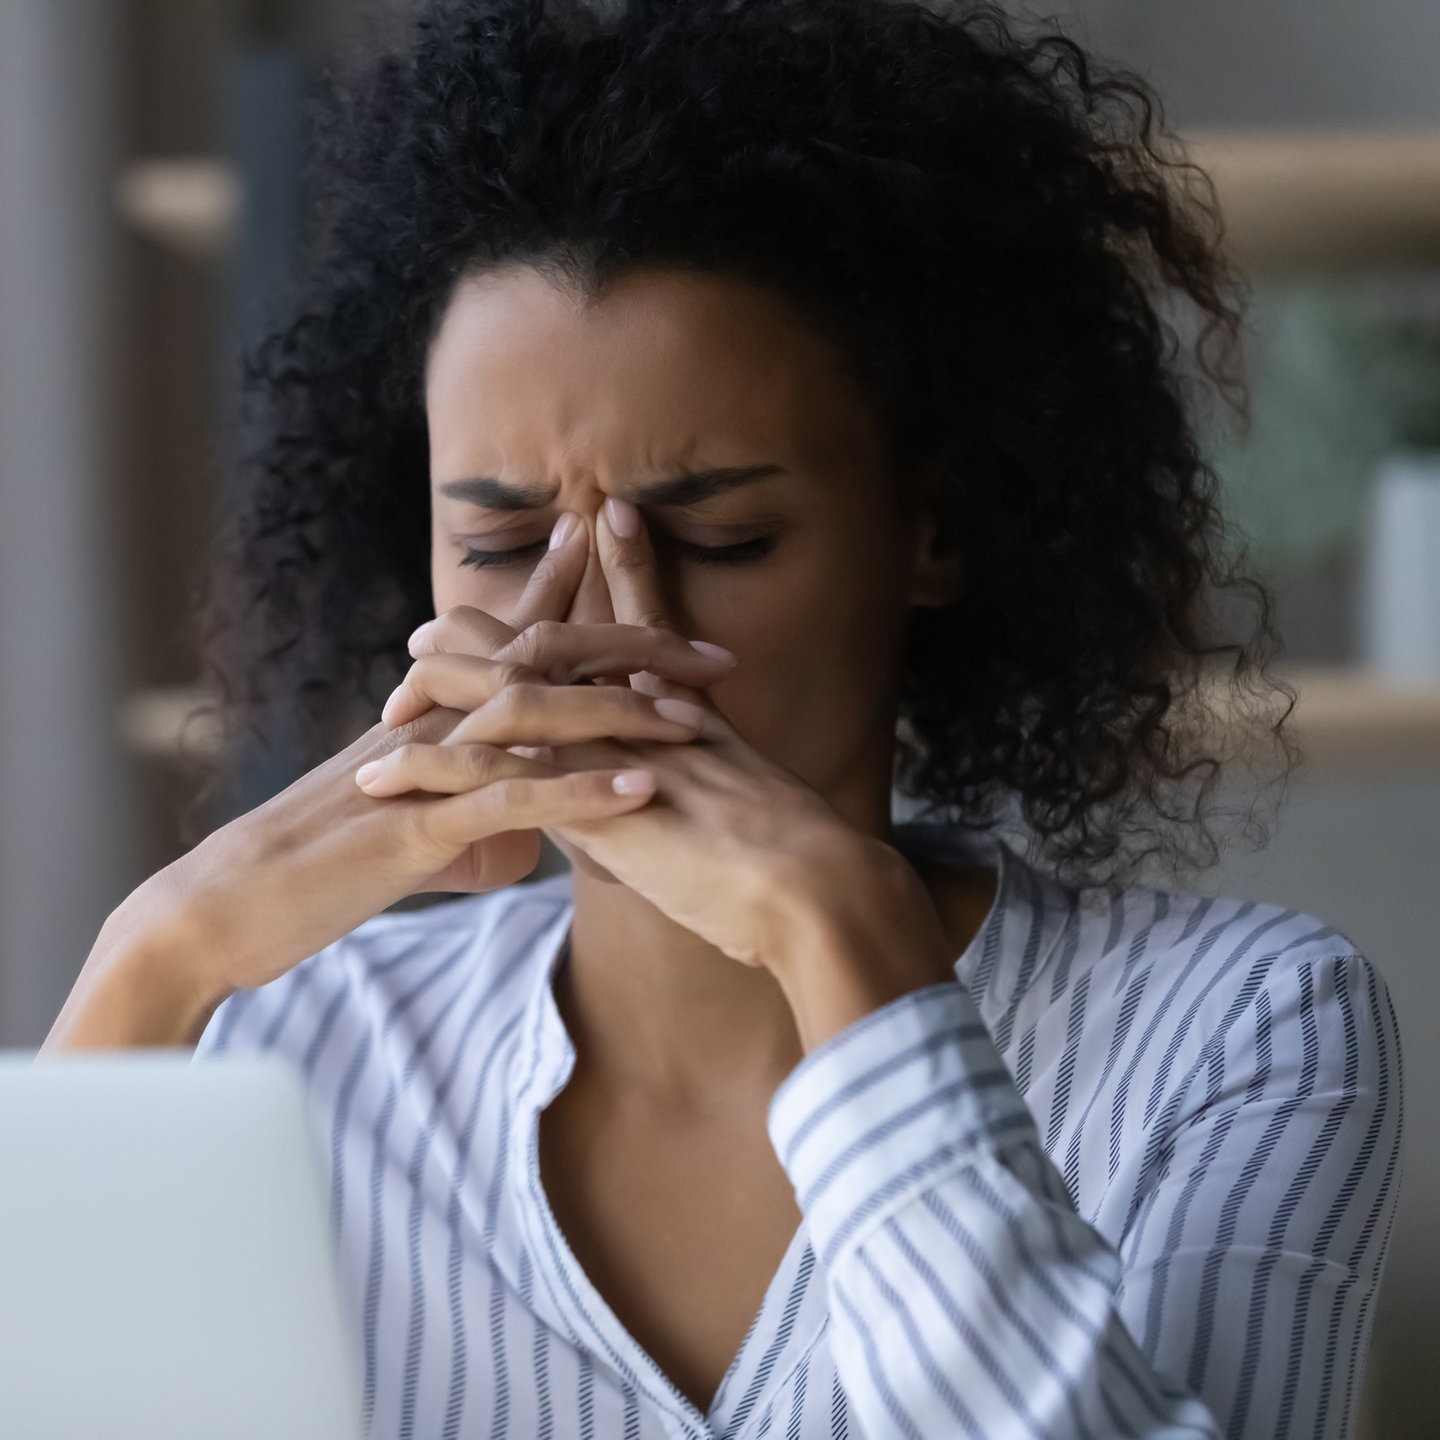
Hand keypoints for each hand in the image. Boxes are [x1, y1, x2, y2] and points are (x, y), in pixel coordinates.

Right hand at [60, 520, 736, 1041]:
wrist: (225, 907)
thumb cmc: (315, 873)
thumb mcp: (412, 843)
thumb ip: (473, 832)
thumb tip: (520, 848)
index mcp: (432, 718)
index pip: (509, 637)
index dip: (564, 590)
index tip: (614, 545)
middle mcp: (432, 723)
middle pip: (543, 658)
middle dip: (633, 648)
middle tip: (714, 655)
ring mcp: (425, 768)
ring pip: (533, 717)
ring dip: (621, 714)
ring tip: (695, 718)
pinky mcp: (416, 825)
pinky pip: (510, 800)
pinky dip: (580, 793)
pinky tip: (639, 790)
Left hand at [363, 500, 956, 1045]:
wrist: (816, 889)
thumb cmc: (786, 870)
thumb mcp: (726, 816)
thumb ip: (680, 794)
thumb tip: (633, 801)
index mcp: (676, 716)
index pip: (618, 643)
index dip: (566, 621)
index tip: (526, 609)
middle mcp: (638, 718)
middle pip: (550, 649)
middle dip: (489, 634)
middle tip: (430, 629)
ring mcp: (610, 751)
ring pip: (510, 697)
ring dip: (447, 686)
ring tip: (396, 680)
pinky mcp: (587, 799)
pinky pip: (492, 772)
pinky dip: (433, 766)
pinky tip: (385, 762)